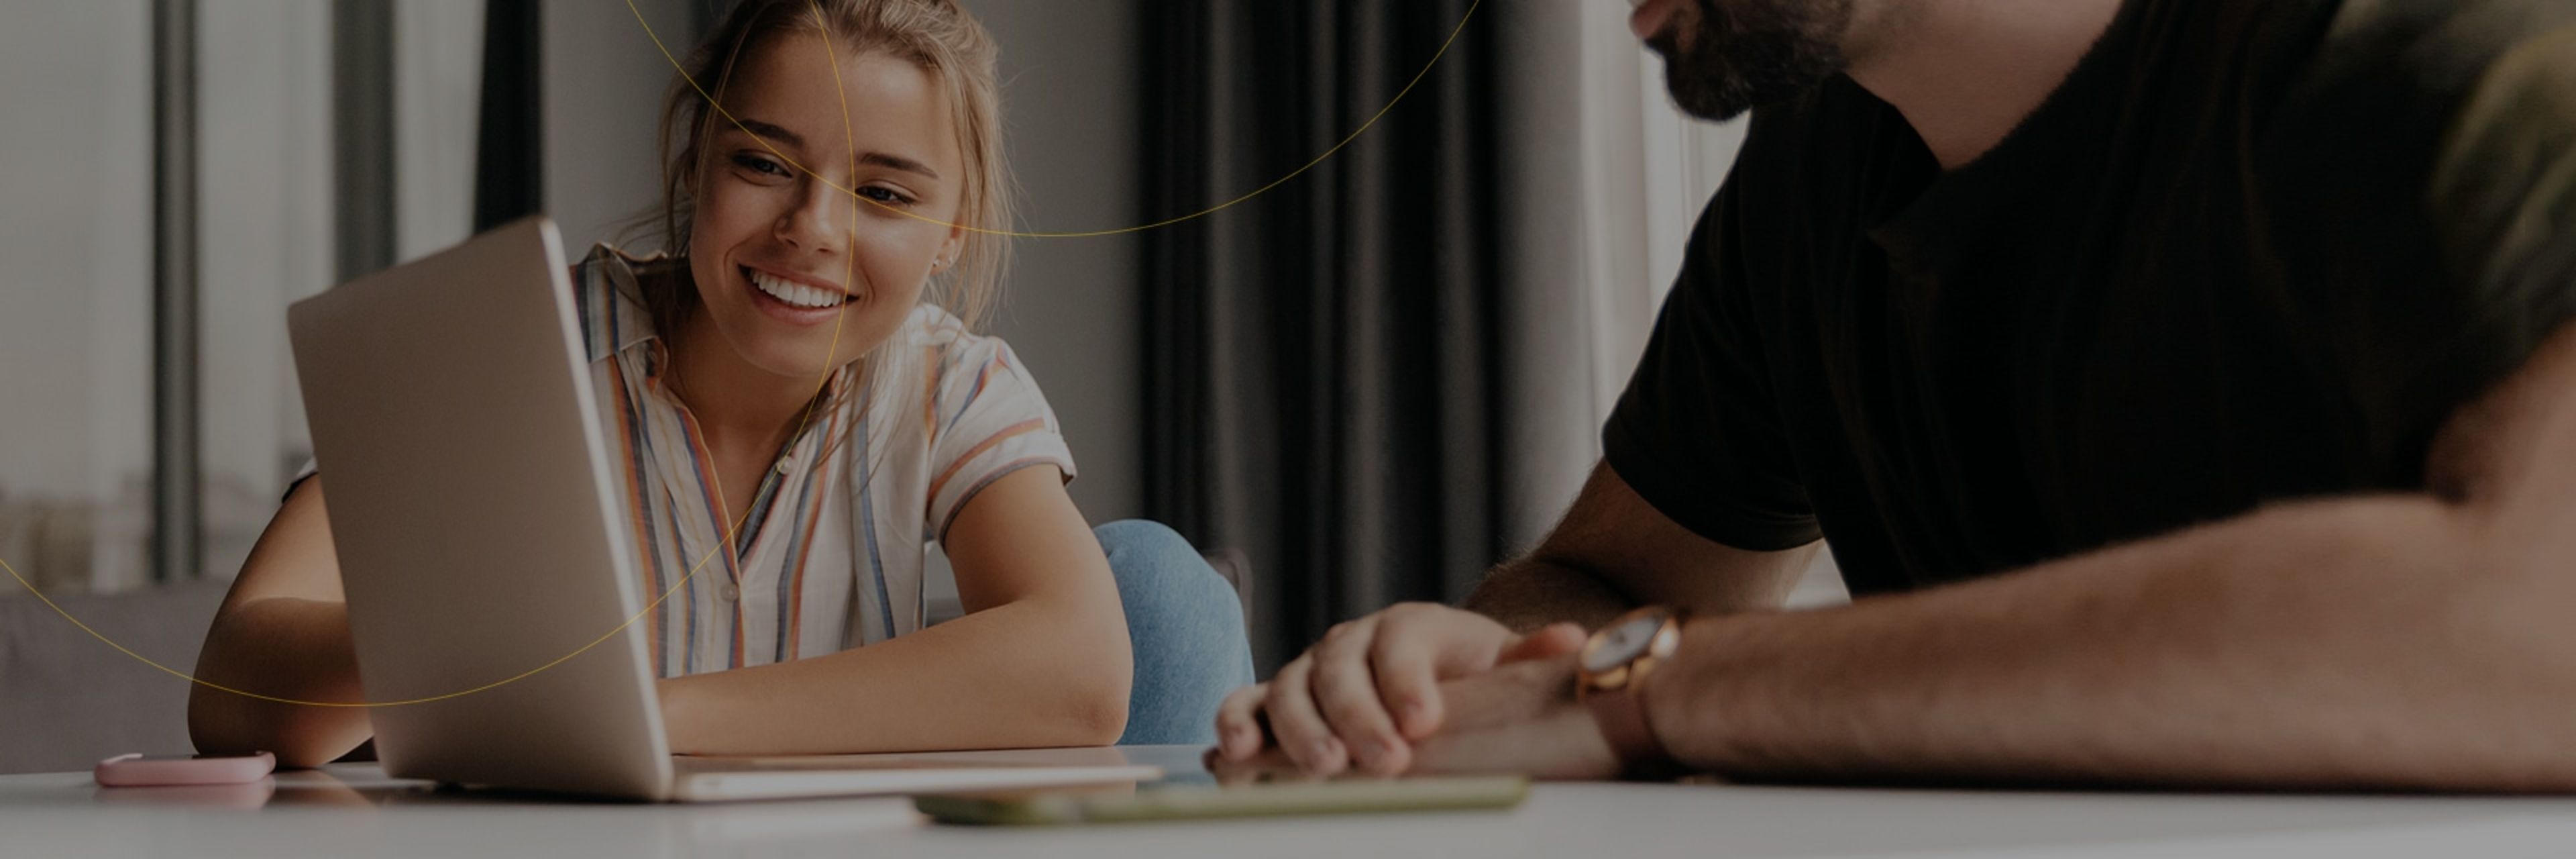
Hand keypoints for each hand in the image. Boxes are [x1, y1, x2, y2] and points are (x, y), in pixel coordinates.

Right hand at [1212, 604, 1587, 774]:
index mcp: (1410, 626)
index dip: (1407, 681)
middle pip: (1342, 668)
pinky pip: (1246, 704)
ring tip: (1324, 770)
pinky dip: (1237, 724)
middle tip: (1382, 761)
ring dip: (1301, 728)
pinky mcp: (1275, 701)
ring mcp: (1310, 671)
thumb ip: (1525, 657)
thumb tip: (1571, 642)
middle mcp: (1352, 642)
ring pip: (1290, 687)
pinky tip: (1237, 756)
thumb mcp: (1497, 666)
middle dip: (1358, 716)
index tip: (1424, 723)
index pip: (1402, 643)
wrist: (1426, 677)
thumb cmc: (1463, 677)